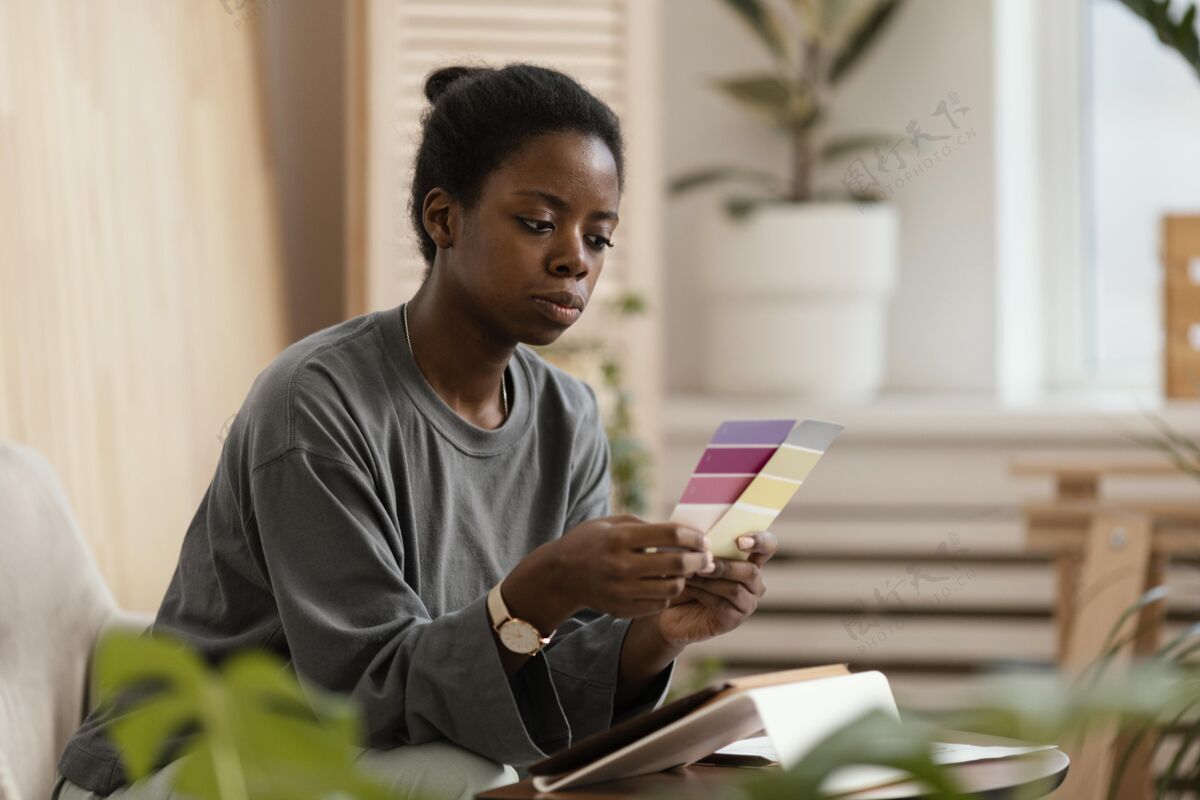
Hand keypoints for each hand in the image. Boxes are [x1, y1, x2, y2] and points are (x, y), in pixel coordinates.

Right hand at [505, 514, 709, 625]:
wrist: (561, 576)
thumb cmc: (590, 542)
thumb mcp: (612, 523)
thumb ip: (646, 527)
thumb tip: (683, 532)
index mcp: (619, 538)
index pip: (670, 534)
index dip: (693, 536)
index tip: (703, 538)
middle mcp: (621, 566)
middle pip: (677, 563)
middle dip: (699, 559)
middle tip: (706, 556)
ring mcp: (622, 591)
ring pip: (673, 587)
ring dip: (685, 578)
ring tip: (686, 570)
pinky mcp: (624, 609)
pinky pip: (660, 603)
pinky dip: (668, 592)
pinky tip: (667, 582)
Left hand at [654, 531, 778, 646]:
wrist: (668, 607)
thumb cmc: (684, 574)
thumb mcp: (695, 555)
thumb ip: (707, 545)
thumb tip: (705, 537)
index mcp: (750, 559)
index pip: (768, 546)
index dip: (760, 541)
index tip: (740, 541)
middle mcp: (754, 582)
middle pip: (751, 571)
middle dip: (725, 566)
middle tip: (703, 561)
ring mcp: (747, 603)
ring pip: (735, 589)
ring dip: (709, 579)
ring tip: (688, 573)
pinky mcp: (734, 620)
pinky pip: (723, 605)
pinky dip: (703, 593)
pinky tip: (687, 587)